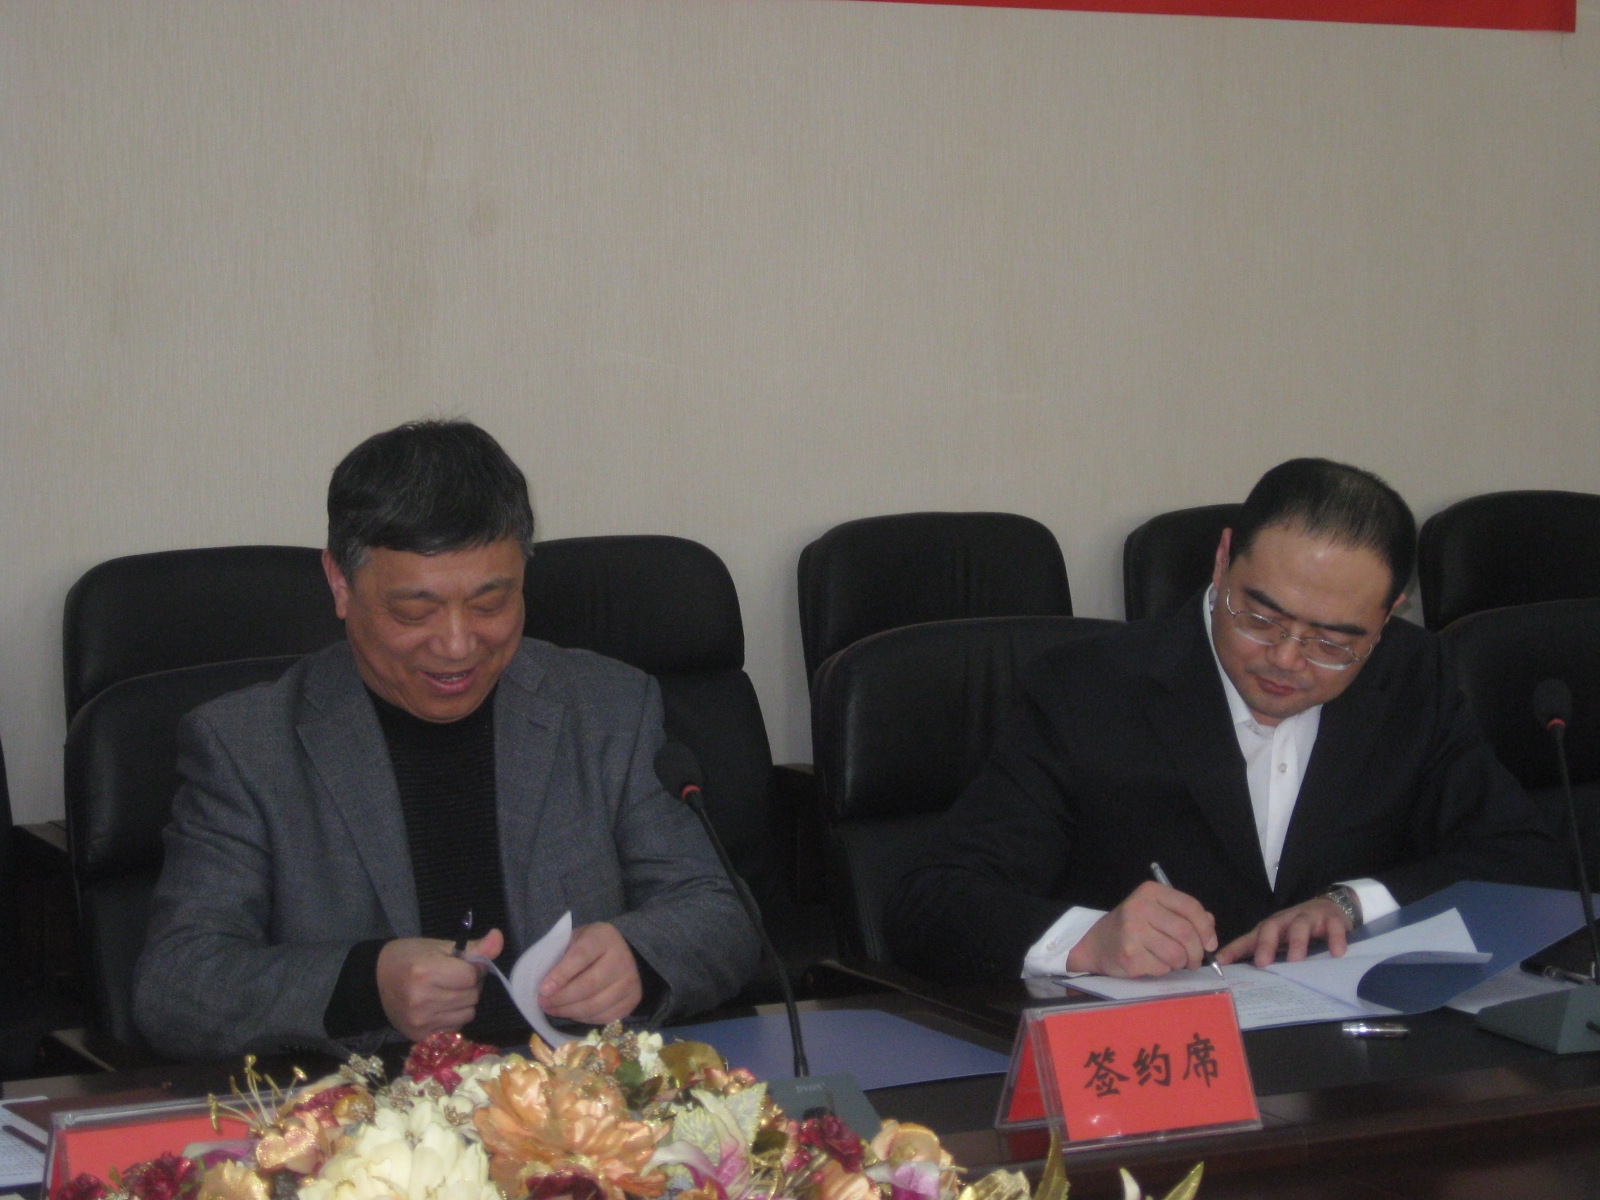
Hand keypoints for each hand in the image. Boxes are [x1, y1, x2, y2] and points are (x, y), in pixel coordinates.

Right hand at [376, 928, 503, 1041]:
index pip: (471, 976)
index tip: (462, 964)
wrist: (374, 981)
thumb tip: (498, 938)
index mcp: (426, 972)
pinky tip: (438, 1006)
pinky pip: (456, 1028)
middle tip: (452, 977)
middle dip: (469, 985)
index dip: (473, 968)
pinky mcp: (420, 1037)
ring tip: (445, 992)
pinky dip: (453, 1017)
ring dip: (464, 1002)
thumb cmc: (408, 958)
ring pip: (468, 1014)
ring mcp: (420, 1022)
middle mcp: (422, 1000)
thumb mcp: (439, 946)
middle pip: (471, 996)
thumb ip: (473, 947)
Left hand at [538, 922, 641, 1023]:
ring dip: (569, 1011)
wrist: (622, 951)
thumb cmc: (589, 946)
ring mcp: (630, 980)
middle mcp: (621, 958)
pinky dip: (584, 1018)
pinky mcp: (633, 999)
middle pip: (588, 986)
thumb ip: (560, 956)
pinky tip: (572, 1012)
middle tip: (543, 1003)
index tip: (543, 989)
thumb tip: (543, 986)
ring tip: (552, 1009)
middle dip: (561, 998)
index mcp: (603, 937)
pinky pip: (605, 1016)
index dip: (561, 974)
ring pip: (595, 1005)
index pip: (580, 957)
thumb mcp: (574, 940)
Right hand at [1064, 881, 1217, 977]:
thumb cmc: (1133, 927)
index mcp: (1150, 892)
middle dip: (1196, 952)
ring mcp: (1132, 931)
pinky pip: (1162, 968)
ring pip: (1176, 954)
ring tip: (1173, 962)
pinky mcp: (1129, 955)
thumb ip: (1185, 915)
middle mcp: (1140, 907)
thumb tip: (1210, 928)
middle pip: (1186, 933)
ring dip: (1180, 963)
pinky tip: (1152, 964)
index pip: (1190, 907)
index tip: (1210, 944)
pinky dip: (1163, 970)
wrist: (1097, 945)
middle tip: (1193, 961)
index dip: (1206, 928)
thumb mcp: (1157, 912)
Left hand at [1217, 897, 1350, 966]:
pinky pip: (1334, 928)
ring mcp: (1309, 918)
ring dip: (1297, 943)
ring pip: (1300, 926)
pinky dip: (1335, 939)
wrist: (1330, 908)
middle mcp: (1286, 920)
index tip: (1221, 962)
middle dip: (1265, 944)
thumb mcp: (1277, 938)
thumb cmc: (1297, 927)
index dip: (1235, 949)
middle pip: (1272, 927)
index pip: (1250, 937)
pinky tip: (1336, 953)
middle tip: (1262, 963)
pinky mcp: (1332, 920)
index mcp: (1271, 927)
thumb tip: (1227, 966)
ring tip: (1296, 961)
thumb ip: (1256, 951)